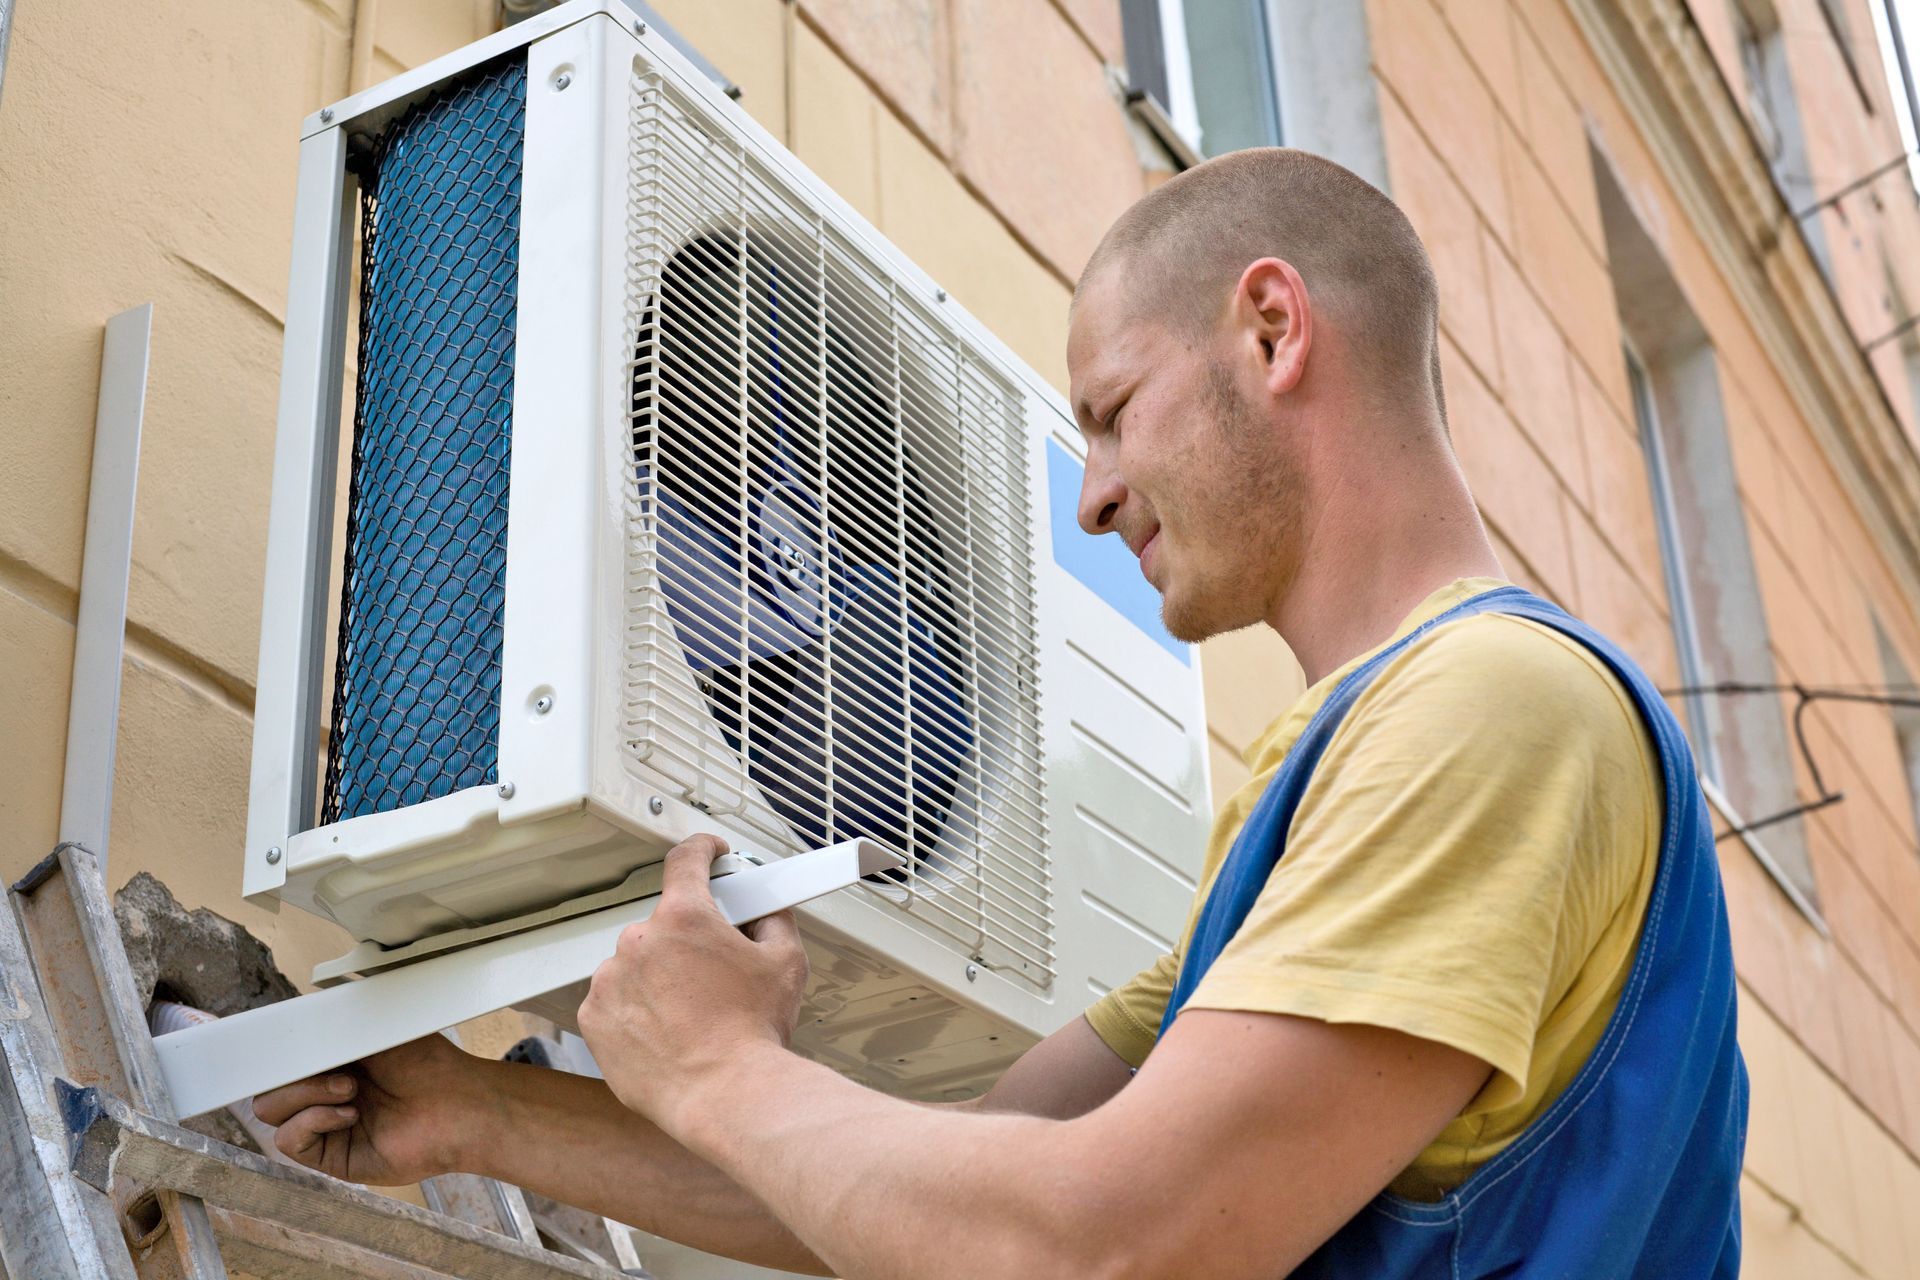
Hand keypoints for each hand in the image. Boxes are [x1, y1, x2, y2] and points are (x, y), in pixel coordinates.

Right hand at [251, 1033, 485, 1184]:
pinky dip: (312, 1121)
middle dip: (293, 1074)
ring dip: (305, 1094)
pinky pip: (290, 1140)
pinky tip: (349, 1113)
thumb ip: (330, 1028)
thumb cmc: (427, 1064)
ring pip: (271, 1112)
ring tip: (351, 1089)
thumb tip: (290, 1021)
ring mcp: (326, 1126)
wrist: (458, 1103)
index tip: (281, 1042)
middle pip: (268, 1087)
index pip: (281, 1060)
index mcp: (333, 1062)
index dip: (277, 1053)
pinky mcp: (333, 1157)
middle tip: (338, 1069)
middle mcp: (324, 1094)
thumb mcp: (373, 1031)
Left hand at [577, 834, 809, 1133]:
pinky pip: (614, 1000)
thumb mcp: (786, 962)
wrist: (726, 1095)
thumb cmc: (753, 1034)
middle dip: (688, 941)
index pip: (686, 860)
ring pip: (636, 964)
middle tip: (714, 973)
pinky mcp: (594, 1019)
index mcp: (685, 917)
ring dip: (659, 977)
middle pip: (665, 924)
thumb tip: (766, 910)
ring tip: (692, 1013)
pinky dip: (635, 1010)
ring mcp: (610, 981)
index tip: (708, 854)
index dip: (702, 851)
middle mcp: (639, 942)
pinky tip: (667, 1031)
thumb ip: (772, 920)